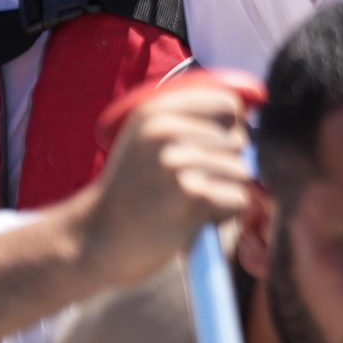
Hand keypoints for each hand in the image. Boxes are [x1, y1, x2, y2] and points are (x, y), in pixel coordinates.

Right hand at [74, 86, 252, 291]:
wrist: (91, 239)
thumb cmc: (130, 190)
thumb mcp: (146, 140)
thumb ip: (190, 123)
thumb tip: (250, 121)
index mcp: (155, 110)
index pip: (228, 103)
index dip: (230, 127)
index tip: (210, 148)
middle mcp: (166, 130)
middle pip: (239, 139)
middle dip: (224, 165)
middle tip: (184, 186)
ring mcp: (178, 162)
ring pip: (241, 170)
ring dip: (222, 192)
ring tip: (182, 203)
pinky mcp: (191, 195)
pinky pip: (238, 199)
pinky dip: (222, 214)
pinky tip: (189, 219)